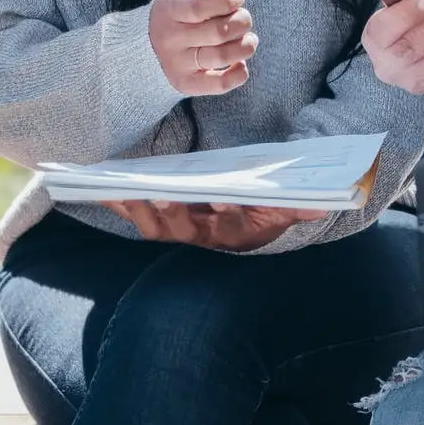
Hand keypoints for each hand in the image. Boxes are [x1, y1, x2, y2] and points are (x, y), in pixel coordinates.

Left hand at [103, 200, 326, 250]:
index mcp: (233, 232)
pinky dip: (121, 203)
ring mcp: (179, 230)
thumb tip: (320, 205)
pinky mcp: (160, 221)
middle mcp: (203, 236)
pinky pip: (138, 214)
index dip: (225, 214)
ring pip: (155, 225)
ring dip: (138, 209)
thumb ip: (297, 208)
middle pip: (184, 230)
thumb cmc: (261, 213)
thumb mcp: (281, 211)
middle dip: (171, 214)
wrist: (242, 226)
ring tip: (121, 191)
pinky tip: (103, 189)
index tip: (221, 199)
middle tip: (160, 196)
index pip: (229, 225)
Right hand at [150, 0, 257, 95]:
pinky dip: (238, 75)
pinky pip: (218, 84)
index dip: (226, 2)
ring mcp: (179, 64)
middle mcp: (172, 39)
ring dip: (245, 46)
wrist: (142, 53)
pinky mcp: (187, 84)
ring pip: (220, 56)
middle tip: (245, 18)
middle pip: (216, 32)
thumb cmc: (172, 17)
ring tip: (249, 39)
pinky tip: (241, 63)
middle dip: (241, 22)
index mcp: (169, 11)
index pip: (200, 8)